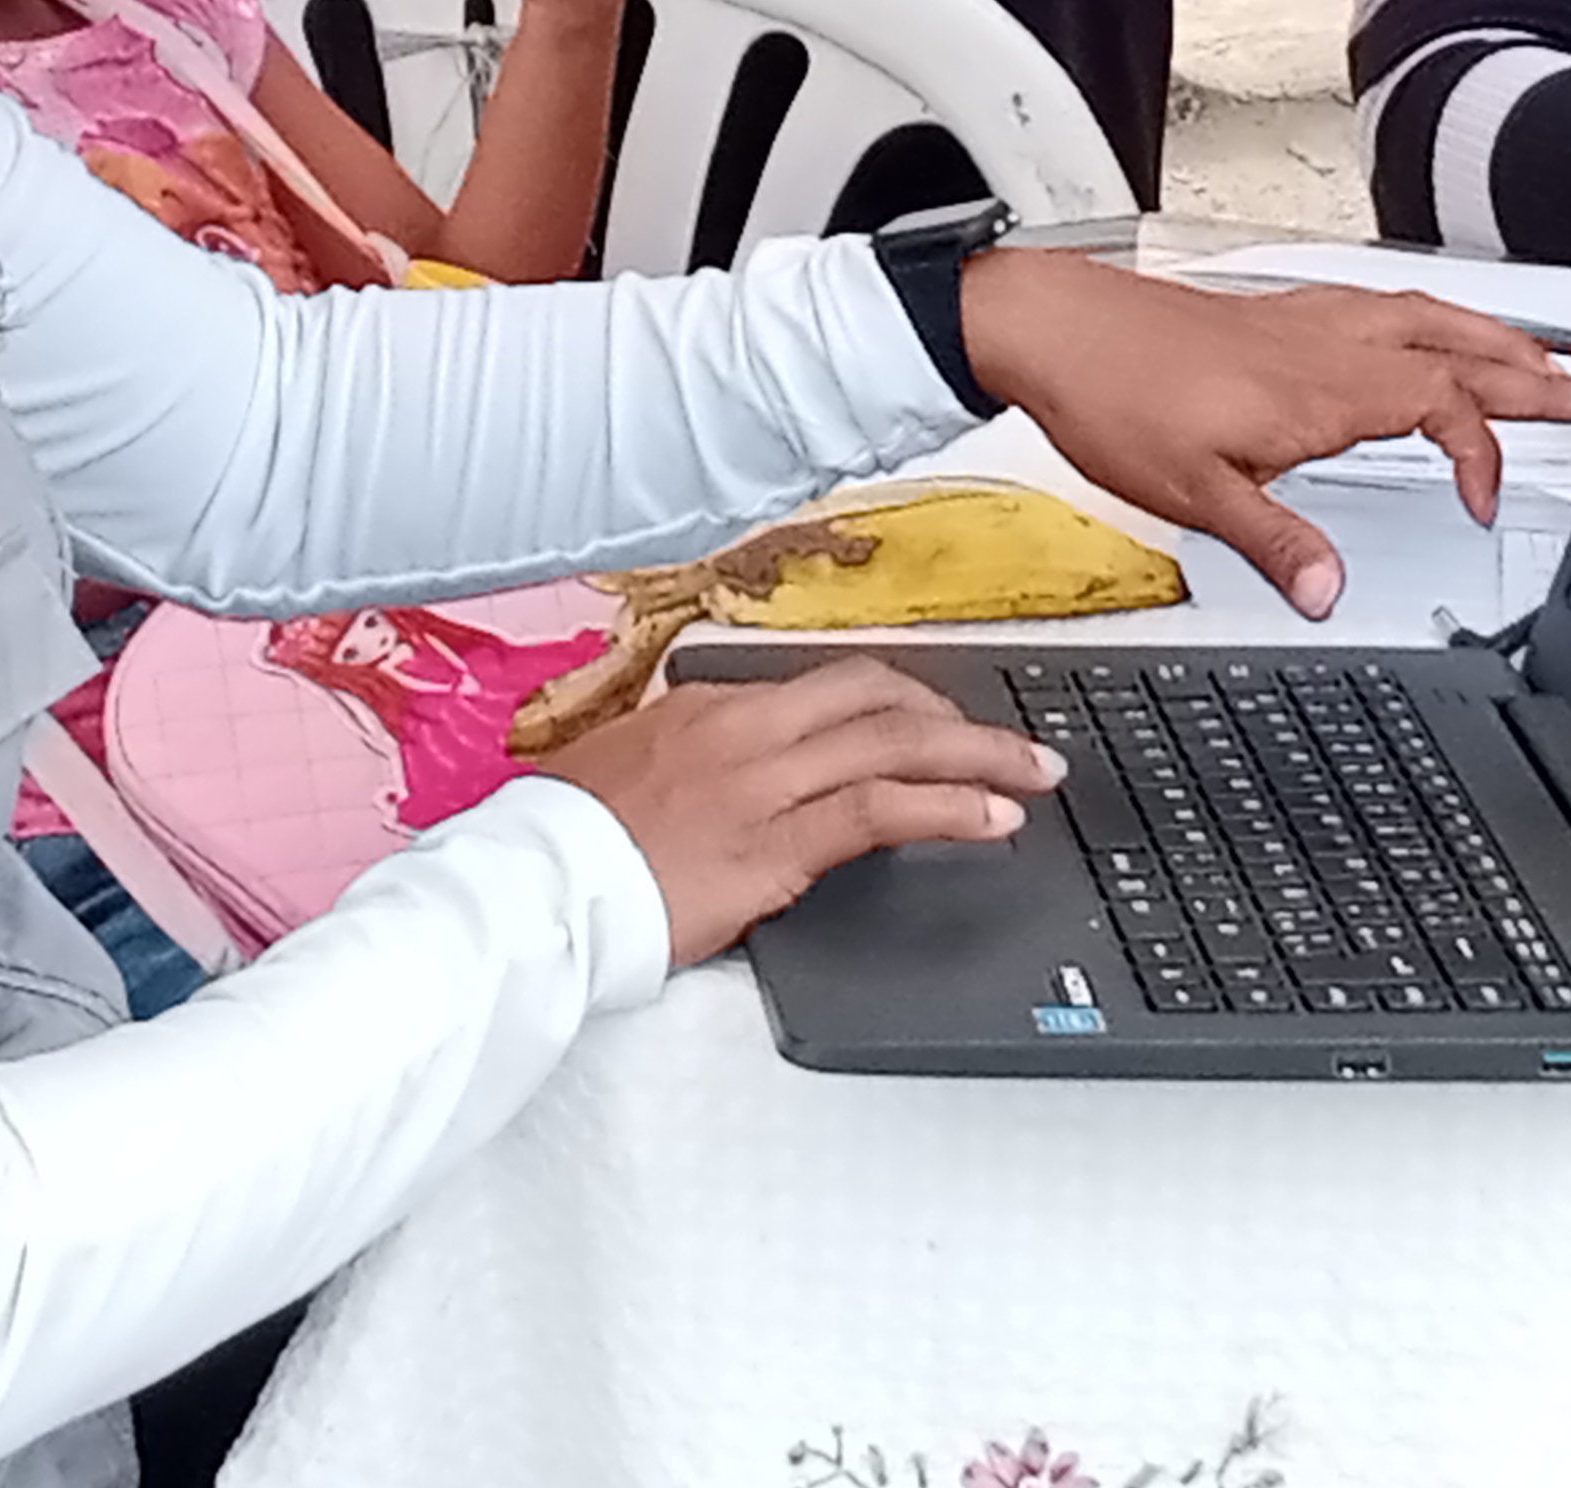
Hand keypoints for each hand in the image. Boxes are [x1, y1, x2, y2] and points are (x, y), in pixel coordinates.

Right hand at [536, 655, 1061, 966]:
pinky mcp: (774, 846)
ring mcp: (764, 783)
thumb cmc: (566, 840)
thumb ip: (692, 755)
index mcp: (711, 704)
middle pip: (880, 696)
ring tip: (1035, 775)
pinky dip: (948, 809)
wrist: (535, 887)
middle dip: (959, 716)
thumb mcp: (630, 768)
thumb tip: (730, 767)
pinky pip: (880, 811)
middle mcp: (746, 728)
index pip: (831, 684)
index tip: (942, 724)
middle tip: (1015, 744)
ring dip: (981, 756)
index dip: (903, 701)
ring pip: (897, 744)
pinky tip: (990, 820)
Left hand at [956, 250, 1570, 619]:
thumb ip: (1273, 542)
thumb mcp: (1191, 494)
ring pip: (1433, 319)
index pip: (1446, 408)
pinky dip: (1438, 320)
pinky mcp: (1282, 312)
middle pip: (1464, 348)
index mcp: (1326, 387)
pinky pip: (1389, 306)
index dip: (1483, 454)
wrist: (1053, 326)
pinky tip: (1437, 333)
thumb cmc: (1115, 395)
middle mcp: (1331, 342)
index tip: (1486, 500)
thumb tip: (1328, 594)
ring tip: (1552, 358)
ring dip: (1501, 337)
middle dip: (1546, 371)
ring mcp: (1310, 320)